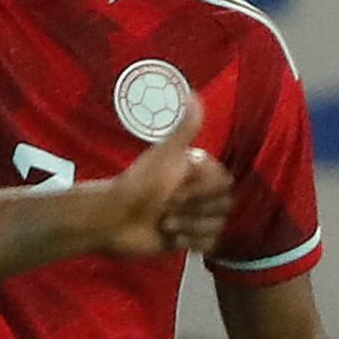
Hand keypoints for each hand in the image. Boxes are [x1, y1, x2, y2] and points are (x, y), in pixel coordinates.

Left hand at [93, 133, 233, 258]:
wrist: (114, 220)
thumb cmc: (139, 185)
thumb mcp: (164, 154)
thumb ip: (185, 128)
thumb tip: (192, 94)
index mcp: (199, 172)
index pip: (224, 183)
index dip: (202, 189)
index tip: (177, 187)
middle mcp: (201, 194)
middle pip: (224, 206)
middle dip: (192, 209)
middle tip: (166, 206)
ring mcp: (197, 218)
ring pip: (216, 226)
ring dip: (188, 226)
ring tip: (164, 222)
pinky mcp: (191, 240)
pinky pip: (208, 244)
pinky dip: (188, 241)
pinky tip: (169, 236)